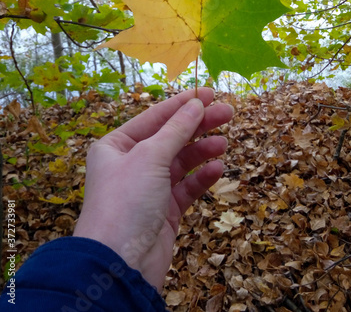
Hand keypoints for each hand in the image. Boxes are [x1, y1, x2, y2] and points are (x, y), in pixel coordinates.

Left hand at [73, 87, 232, 290]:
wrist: (119, 264)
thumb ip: (176, 129)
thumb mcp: (150, 156)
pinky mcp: (164, 210)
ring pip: (181, 161)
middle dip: (198, 125)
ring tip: (224, 143)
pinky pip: (186, 187)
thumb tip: (196, 104)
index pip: (154, 117)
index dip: (182, 104)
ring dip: (202, 151)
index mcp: (116, 146)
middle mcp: (131, 164)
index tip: (208, 93)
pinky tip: (216, 169)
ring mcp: (148, 187)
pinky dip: (201, 177)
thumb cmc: (126, 200)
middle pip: (171, 137)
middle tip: (227, 113)